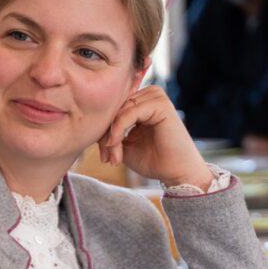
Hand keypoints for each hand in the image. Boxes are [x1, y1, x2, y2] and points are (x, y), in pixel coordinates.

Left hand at [99, 85, 213, 189]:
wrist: (176, 173)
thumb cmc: (153, 160)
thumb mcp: (123, 145)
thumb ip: (110, 132)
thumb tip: (91, 126)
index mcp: (141, 101)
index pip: (113, 109)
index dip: (103, 131)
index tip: (103, 156)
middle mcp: (149, 95)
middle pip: (114, 108)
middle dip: (105, 135)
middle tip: (106, 158)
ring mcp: (156, 97)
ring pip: (119, 111)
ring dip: (111, 135)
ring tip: (114, 157)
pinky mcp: (160, 104)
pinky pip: (129, 113)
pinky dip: (118, 130)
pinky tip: (117, 145)